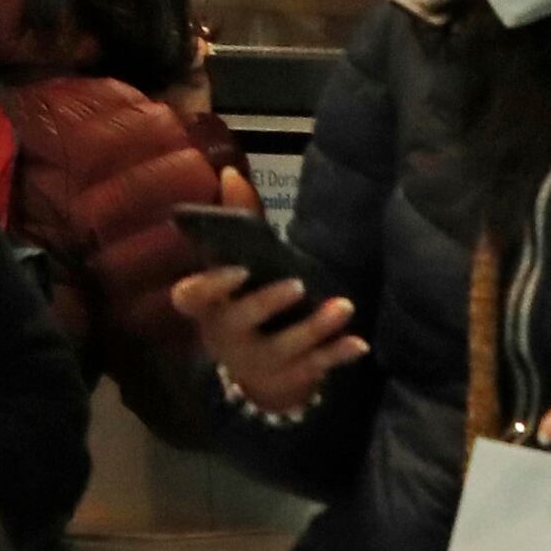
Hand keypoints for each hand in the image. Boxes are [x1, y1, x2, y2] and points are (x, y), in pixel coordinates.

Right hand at [174, 240, 362, 419]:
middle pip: (239, 320)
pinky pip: (314, 368)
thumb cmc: (242, 302)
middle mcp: (225, 334)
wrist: (255, 370)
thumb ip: (237, 222)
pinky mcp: (287, 377)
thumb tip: (231, 173)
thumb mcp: (235, 268)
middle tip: (298, 285)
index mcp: (207, 305)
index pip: (191, 296)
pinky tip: (359, 344)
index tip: (240, 270)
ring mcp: (256, 360)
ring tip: (345, 307)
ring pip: (283, 347)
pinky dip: (336, 355)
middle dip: (266, 303)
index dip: (212, 285)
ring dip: (314, 328)